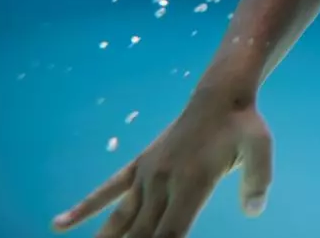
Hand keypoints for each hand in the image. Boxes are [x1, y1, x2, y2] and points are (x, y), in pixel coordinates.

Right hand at [52, 96, 273, 237]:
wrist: (221, 95)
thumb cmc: (244, 125)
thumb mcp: (261, 149)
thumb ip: (258, 181)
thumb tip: (254, 211)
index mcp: (191, 184)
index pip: (171, 234)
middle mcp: (162, 183)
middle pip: (140, 235)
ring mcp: (146, 175)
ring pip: (119, 220)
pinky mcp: (139, 166)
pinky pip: (107, 190)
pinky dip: (84, 208)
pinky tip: (59, 225)